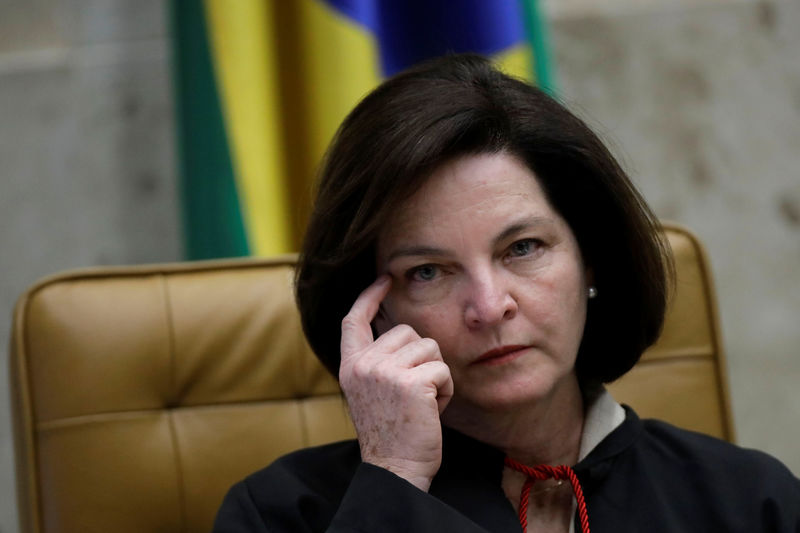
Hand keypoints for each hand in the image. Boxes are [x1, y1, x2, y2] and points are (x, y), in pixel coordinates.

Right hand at [339, 275, 453, 491]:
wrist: (394, 470)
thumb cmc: (390, 434)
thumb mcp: (370, 392)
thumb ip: (375, 362)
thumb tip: (400, 332)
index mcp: (349, 366)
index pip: (354, 320)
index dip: (369, 297)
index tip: (383, 280)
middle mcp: (362, 364)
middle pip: (407, 331)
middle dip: (421, 357)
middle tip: (413, 393)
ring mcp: (384, 371)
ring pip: (429, 347)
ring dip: (434, 374)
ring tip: (421, 403)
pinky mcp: (410, 382)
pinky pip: (442, 368)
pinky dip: (445, 389)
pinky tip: (431, 411)